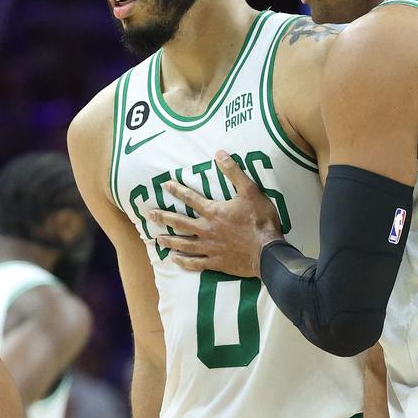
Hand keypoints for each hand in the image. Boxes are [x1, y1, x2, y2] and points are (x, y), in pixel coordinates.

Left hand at [148, 151, 282, 277]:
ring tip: (158, 239)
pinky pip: (195, 263)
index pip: (190, 198)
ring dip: (170, 240)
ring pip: (184, 244)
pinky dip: (184, 262)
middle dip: (164, 217)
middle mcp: (206, 230)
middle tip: (150, 214)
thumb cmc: (260, 220)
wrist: (268, 251)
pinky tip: (176, 260)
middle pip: (180, 222)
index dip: (177, 190)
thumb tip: (219, 153)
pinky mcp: (216, 263)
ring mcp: (209, 248)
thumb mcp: (250, 191)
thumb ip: (234, 172)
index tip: (165, 185)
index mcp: (213, 212)